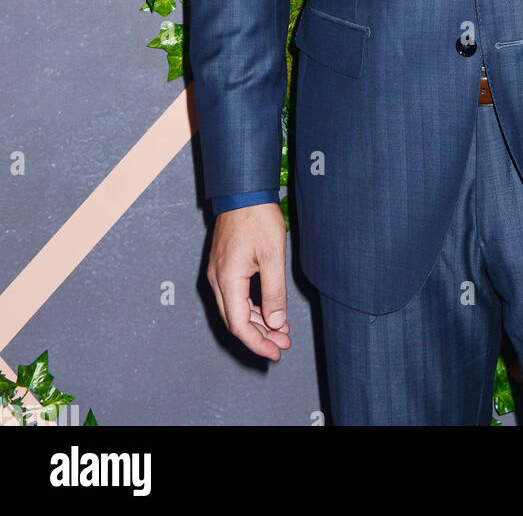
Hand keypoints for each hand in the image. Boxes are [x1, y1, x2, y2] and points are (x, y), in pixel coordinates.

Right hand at [206, 202, 290, 360]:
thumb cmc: (258, 218)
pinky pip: (235, 296)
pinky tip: (269, 310)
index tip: (276, 353)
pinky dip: (252, 307)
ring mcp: (218, 273)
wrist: (243, 191)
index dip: (258, 343)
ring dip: (257, 322)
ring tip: (281, 331)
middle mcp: (217, 280)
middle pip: (235, 321)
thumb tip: (276, 322)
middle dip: (260, 336)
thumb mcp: (273, 256)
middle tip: (283, 345)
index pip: (239, 325)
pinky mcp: (223, 266)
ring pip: (235, 310)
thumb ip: (274, 291)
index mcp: (227, 280)